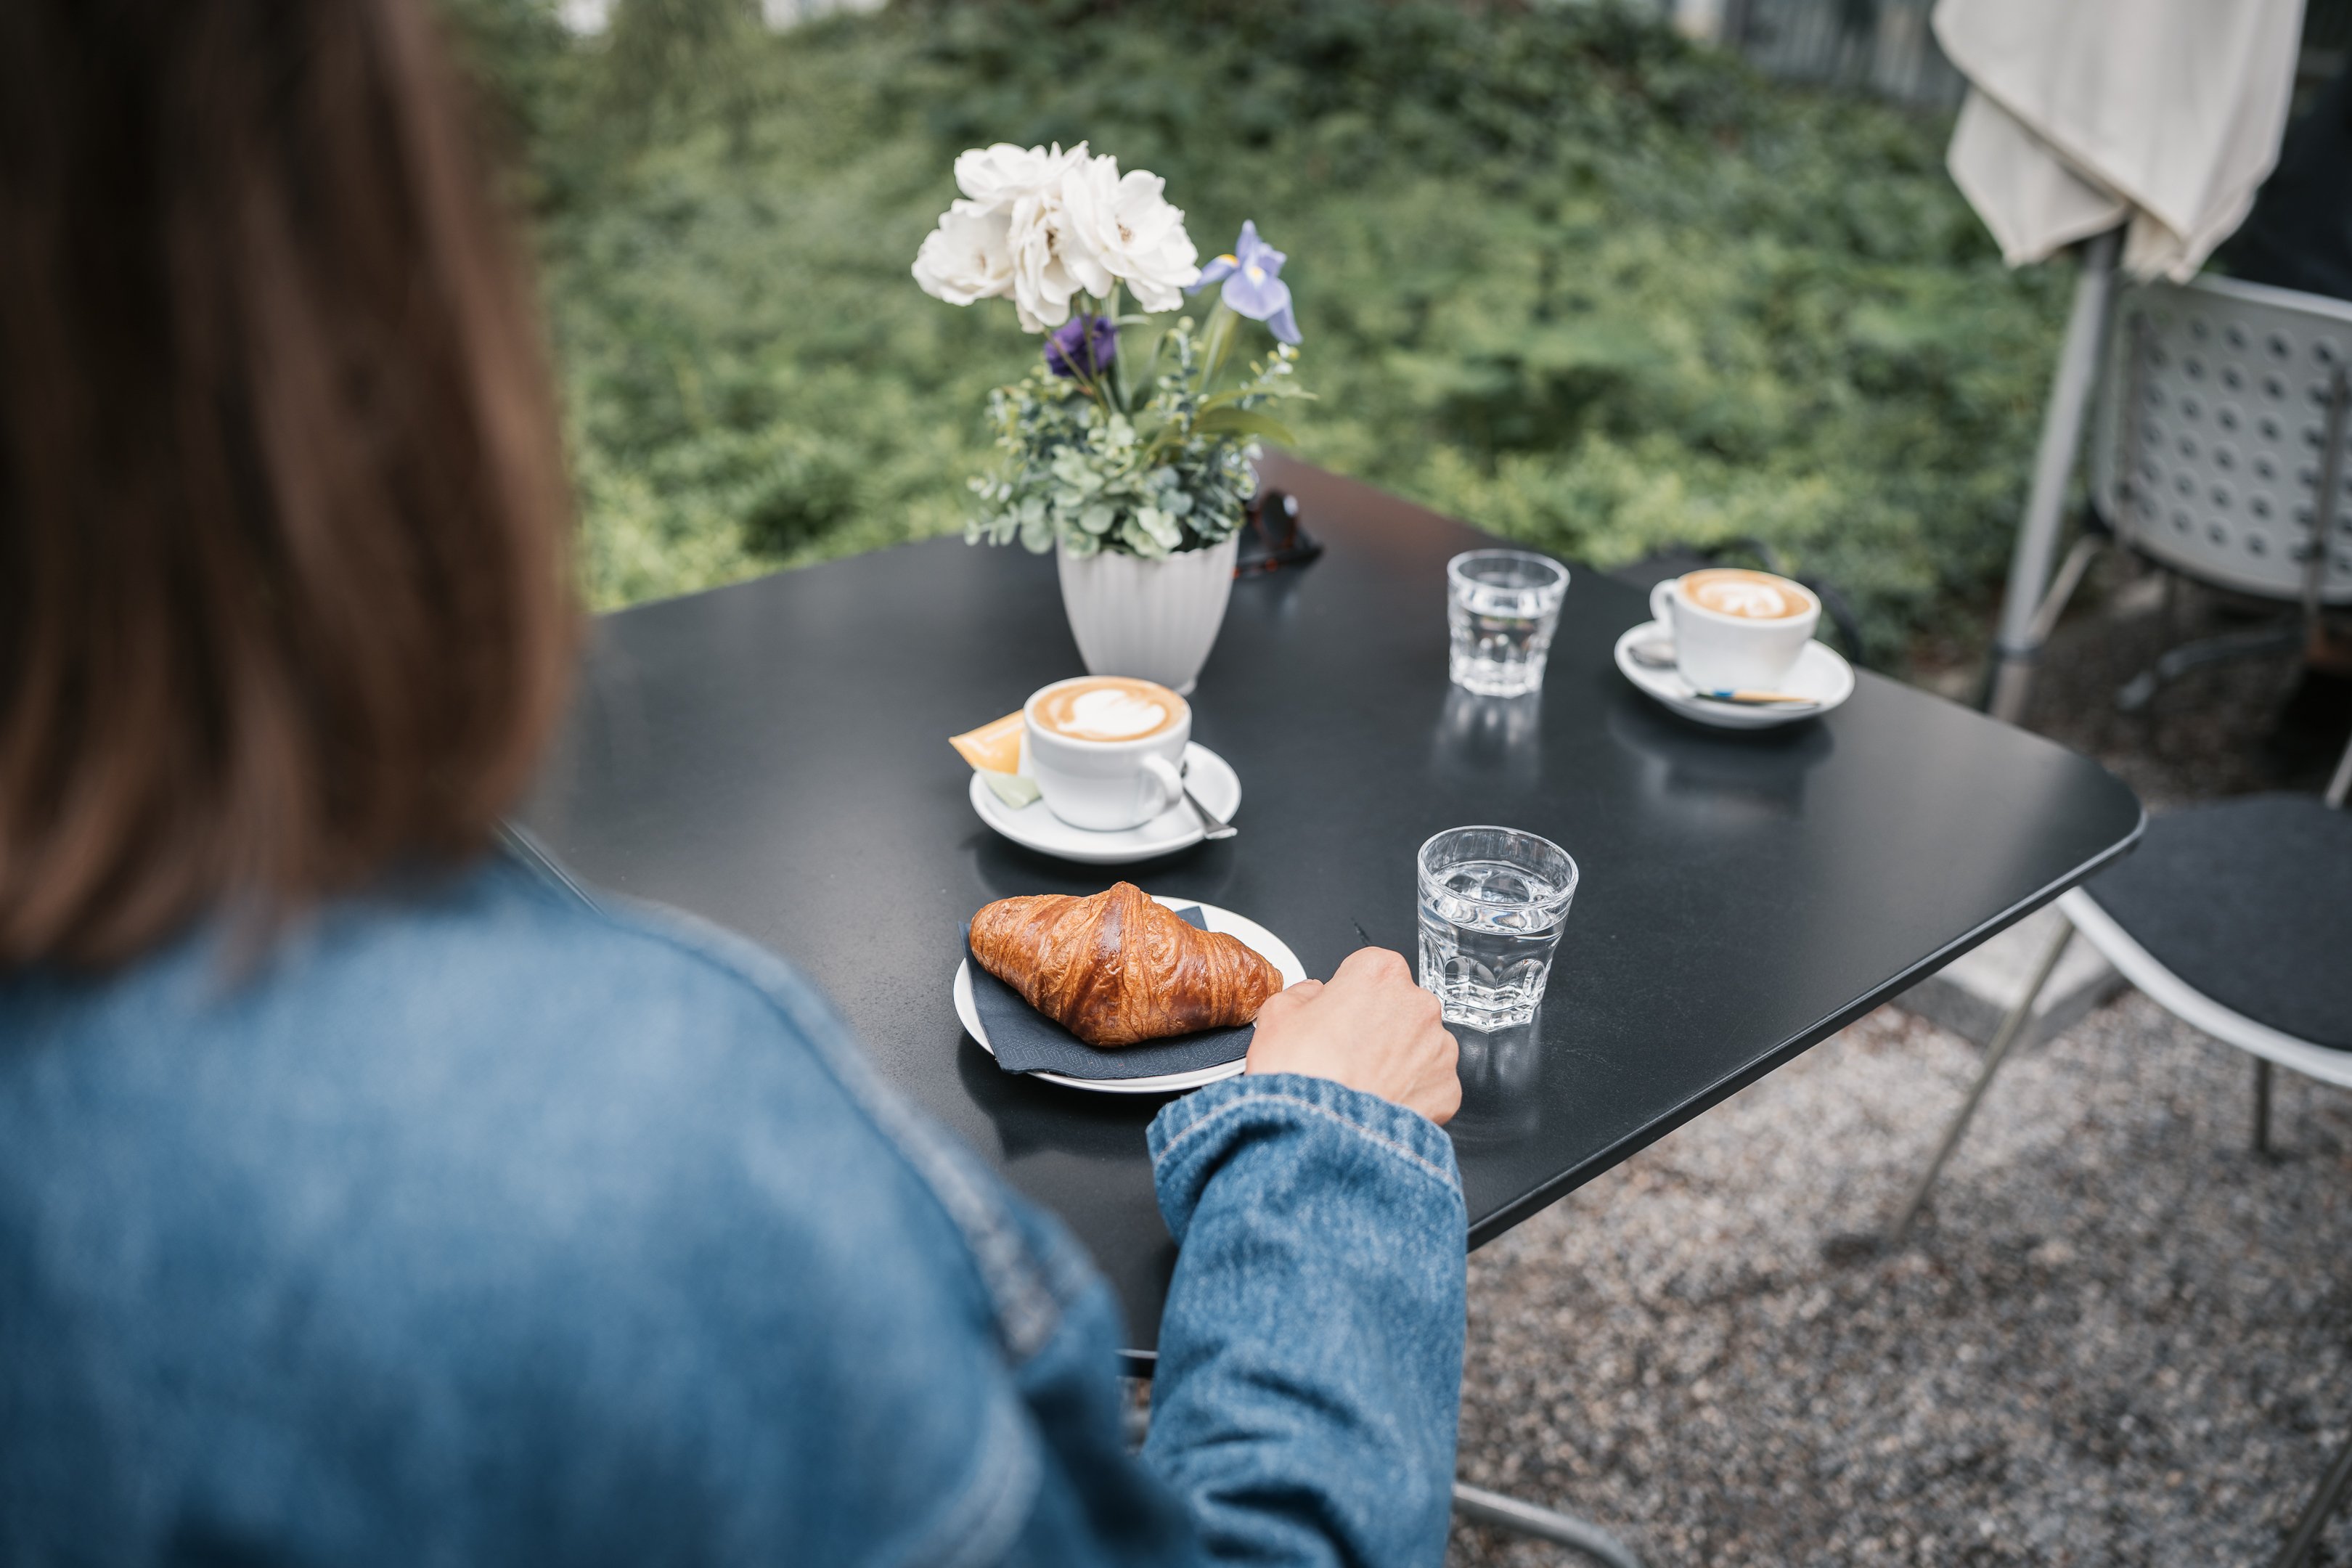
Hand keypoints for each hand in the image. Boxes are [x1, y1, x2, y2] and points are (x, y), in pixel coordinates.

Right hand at [1245, 947, 1460, 1124]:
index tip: (1338, 1013)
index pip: (1370, 968)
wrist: (1318, 1135)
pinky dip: (1413, 1095)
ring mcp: (1438, 1048)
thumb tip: (1313, 996)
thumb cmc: (1299, 1075)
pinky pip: (1431, 1085)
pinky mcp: (1448, 1089)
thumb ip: (1302, 993)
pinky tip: (1381, 1103)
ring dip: (1398, 1060)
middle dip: (1378, 1026)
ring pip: (1420, 1046)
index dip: (1349, 994)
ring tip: (1361, 1084)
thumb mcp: (1276, 1015)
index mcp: (1379, 973)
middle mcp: (1418, 1004)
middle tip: (1345, 1054)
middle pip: (1400, 1006)